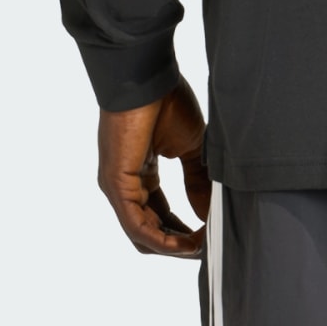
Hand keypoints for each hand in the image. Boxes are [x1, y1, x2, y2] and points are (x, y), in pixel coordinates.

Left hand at [97, 81, 211, 256]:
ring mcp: (117, 188)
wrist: (147, 78)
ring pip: (142, 235)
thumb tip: (210, 214)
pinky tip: (186, 242)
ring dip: (173, 246)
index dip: (184, 231)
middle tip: (207, 247)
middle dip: (179, 244)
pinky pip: (136, 226)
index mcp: (140, 175)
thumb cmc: (167, 102)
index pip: (159, 216)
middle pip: (149, 231)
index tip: (209, 235)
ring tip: (201, 248)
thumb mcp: (192, 148)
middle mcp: (124, 186)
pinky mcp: (117, 186)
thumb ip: (198, 181)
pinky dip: (162, 239)